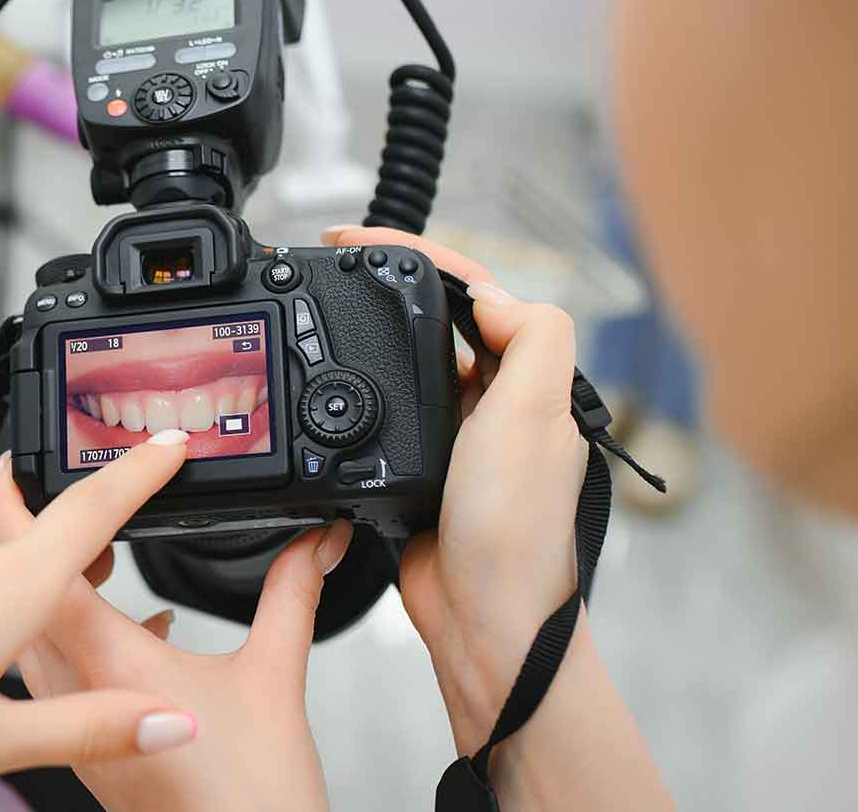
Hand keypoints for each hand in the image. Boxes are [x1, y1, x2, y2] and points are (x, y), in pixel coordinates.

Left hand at [0, 440, 352, 811]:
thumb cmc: (243, 802)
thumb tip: (313, 543)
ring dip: (42, 584)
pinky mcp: (75, 749)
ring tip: (91, 554)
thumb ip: (290, 596)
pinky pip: (45, 669)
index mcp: (101, 656)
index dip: (35, 491)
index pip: (41, 552)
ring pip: (23, 630)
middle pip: (12, 587)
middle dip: (26, 530)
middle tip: (54, 490)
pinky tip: (125, 626)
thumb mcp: (274, 679)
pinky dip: (68, 633)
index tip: (35, 455)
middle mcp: (65, 686)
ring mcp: (63, 722)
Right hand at [324, 227, 671, 810]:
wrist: (481, 618)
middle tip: (330, 264)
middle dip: (387, 286)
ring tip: (322, 310)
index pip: (474, 291)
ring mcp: (453, 438)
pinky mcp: (416, 473)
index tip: (358, 239)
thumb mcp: (534, 413)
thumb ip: (531, 336)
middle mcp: (494, 403)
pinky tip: (330, 391)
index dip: (418, 255)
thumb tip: (489, 293)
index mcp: (528, 378)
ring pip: (404, 366)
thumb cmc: (513, 527)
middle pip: (436, 320)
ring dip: (369, 337)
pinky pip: (381, 418)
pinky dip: (355, 396)